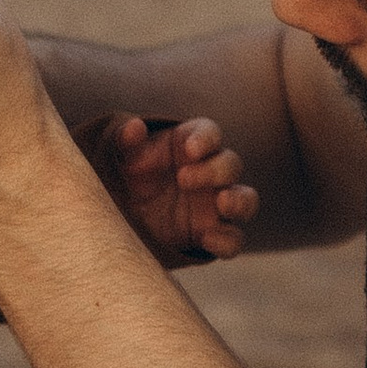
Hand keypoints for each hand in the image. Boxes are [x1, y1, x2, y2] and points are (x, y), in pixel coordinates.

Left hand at [83, 113, 258, 264]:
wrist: (122, 216)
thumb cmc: (127, 176)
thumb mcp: (120, 158)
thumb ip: (125, 140)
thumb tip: (135, 127)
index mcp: (190, 145)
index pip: (210, 133)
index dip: (206, 139)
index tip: (189, 149)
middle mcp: (210, 172)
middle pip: (231, 165)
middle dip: (214, 170)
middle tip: (183, 179)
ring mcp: (216, 205)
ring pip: (246, 200)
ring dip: (239, 201)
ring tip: (222, 202)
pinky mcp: (213, 235)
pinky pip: (234, 240)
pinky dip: (227, 241)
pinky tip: (207, 239)